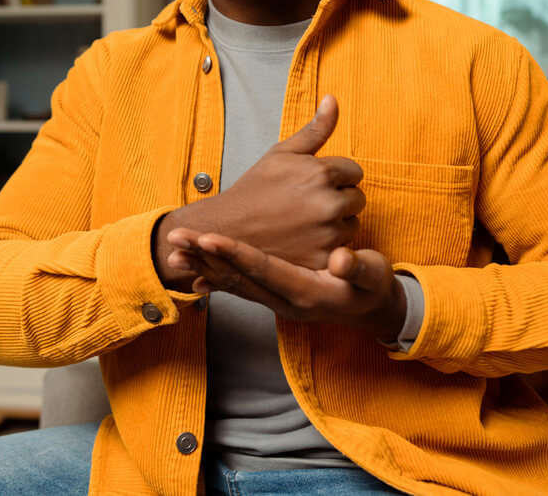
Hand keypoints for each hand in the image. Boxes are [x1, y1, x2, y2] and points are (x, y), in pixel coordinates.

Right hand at [153, 95, 364, 287]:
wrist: (228, 230)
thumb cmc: (255, 189)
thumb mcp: (283, 153)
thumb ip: (315, 129)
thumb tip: (333, 99)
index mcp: (323, 172)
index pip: (354, 172)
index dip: (334, 177)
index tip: (311, 185)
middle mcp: (329, 203)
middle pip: (357, 199)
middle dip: (339, 199)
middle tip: (307, 204)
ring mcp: (327, 234)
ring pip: (352, 225)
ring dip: (336, 224)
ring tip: (304, 222)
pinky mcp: (323, 259)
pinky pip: (342, 250)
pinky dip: (328, 247)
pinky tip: (304, 241)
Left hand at [166, 230, 407, 341]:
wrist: (372, 310)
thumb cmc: (373, 286)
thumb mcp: (373, 275)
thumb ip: (358, 267)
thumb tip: (341, 260)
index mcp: (306, 292)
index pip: (263, 269)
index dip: (236, 253)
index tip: (209, 237)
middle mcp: (284, 301)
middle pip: (238, 278)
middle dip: (205, 257)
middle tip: (175, 239)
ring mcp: (276, 302)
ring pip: (233, 284)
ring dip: (204, 267)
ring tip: (174, 253)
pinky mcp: (273, 297)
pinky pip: (238, 288)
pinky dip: (215, 277)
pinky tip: (195, 272)